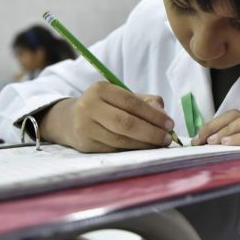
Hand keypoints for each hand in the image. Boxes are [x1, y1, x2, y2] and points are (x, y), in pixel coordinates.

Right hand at [39, 82, 174, 151]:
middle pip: (126, 123)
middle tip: (167, 138)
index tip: (169, 124)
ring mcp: (85, 127)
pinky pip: (114, 149)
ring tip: (159, 145)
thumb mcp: (121, 96)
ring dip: (144, 144)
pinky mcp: (85, 144)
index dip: (153, 115)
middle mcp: (89, 106)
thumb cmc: (104, 106)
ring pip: (121, 140)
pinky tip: (144, 149)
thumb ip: (144, 101)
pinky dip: (132, 150)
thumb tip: (162, 112)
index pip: (131, 102)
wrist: (70, 119)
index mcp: (100, 89)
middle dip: (151, 132)